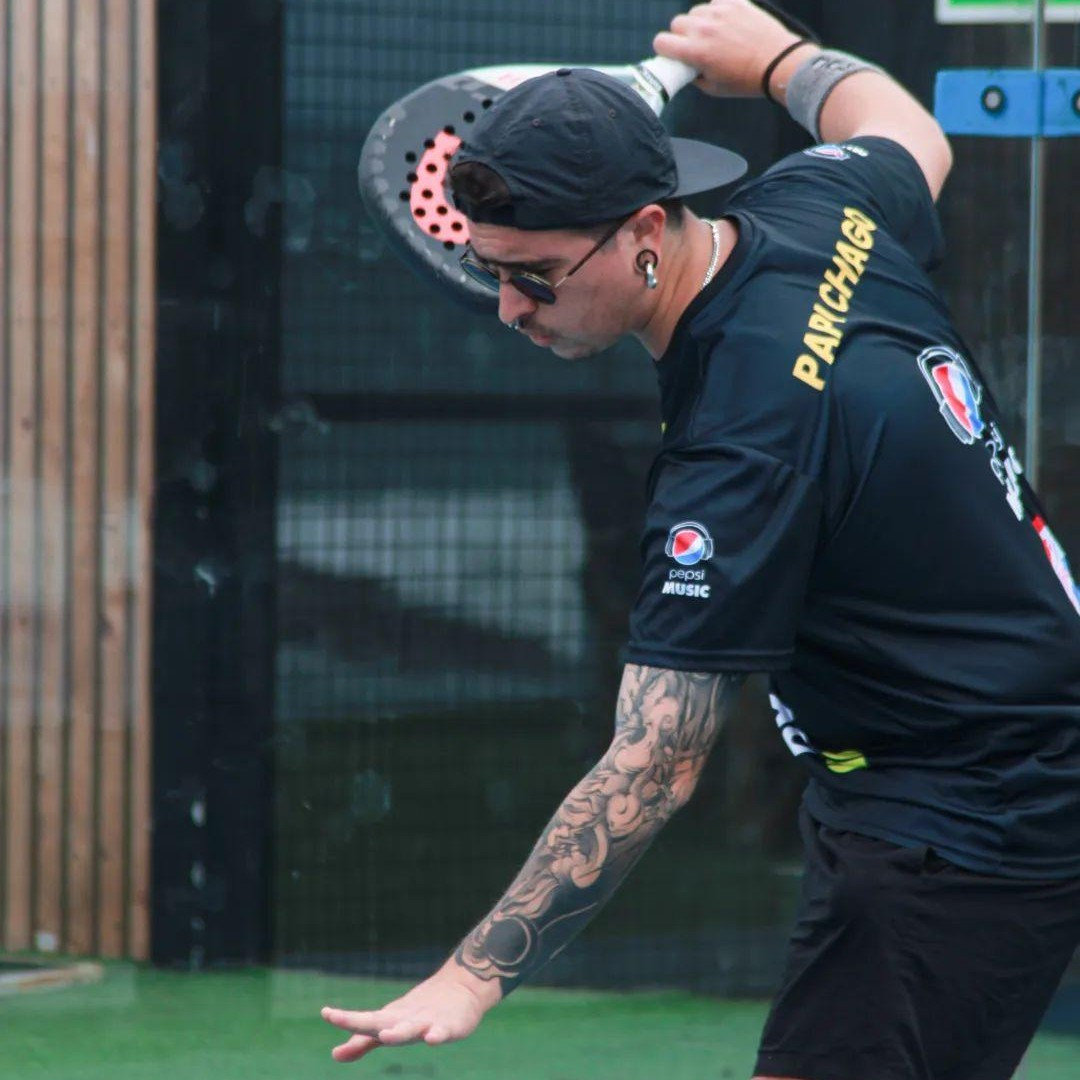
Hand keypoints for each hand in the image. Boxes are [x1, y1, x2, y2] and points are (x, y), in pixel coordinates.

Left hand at [321, 966, 497, 1062]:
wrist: (462, 988)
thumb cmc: (418, 1012)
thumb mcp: (389, 1026)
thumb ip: (363, 1042)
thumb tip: (334, 1055)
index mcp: (390, 1019)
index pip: (365, 1021)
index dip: (346, 1019)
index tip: (326, 1014)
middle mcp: (405, 1019)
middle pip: (382, 1022)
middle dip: (361, 1023)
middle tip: (336, 1018)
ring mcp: (428, 1021)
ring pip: (411, 1028)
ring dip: (398, 1032)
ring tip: (385, 1035)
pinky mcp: (450, 1026)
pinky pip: (443, 1031)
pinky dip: (437, 1034)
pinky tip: (432, 1038)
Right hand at [654, 0, 807, 97]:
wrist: (777, 62)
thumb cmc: (745, 80)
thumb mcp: (713, 88)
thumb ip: (694, 76)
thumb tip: (686, 68)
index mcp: (695, 52)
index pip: (661, 41)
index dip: (664, 49)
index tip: (673, 53)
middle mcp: (703, 29)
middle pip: (676, 23)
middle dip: (682, 35)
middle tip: (695, 45)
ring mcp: (719, 12)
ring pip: (695, 11)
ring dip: (699, 22)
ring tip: (714, 34)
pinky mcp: (735, 2)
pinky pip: (715, 1)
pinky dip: (717, 10)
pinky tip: (726, 23)